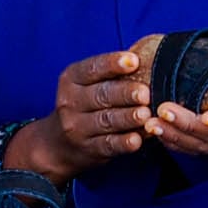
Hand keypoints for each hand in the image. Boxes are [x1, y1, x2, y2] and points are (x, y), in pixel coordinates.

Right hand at [3, 49, 153, 184]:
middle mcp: (70, 102)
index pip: (92, 68)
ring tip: (145, 114)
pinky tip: (137, 140)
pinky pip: (108, 145)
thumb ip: (111, 74)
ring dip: (127, 117)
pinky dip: (123, 143)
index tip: (134, 61)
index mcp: (72, 79)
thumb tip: (149, 58)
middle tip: (145, 92)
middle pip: (101, 95)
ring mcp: (77, 128)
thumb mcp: (87, 85)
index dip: (113, 64)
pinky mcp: (88, 149)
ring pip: (106, 120)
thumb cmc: (84, 105)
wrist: (58, 144)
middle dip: (125, 93)